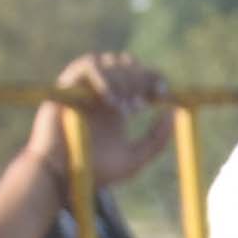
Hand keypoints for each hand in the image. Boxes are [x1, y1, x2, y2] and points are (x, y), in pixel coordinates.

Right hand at [40, 53, 175, 180]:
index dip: (154, 77)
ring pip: (108, 60)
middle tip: (140, 105)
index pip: (139, 75)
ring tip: (125, 110)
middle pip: (126, 62)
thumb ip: (155, 139)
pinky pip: (86, 65)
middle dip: (139, 78)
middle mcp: (101, 91)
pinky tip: (110, 103)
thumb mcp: (134, 159)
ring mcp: (84, 87)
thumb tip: (173, 112)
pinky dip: (103, 78)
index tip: (164, 92)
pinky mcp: (66, 86)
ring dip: (123, 80)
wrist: (64, 177)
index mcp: (118, 103)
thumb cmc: (94, 171)